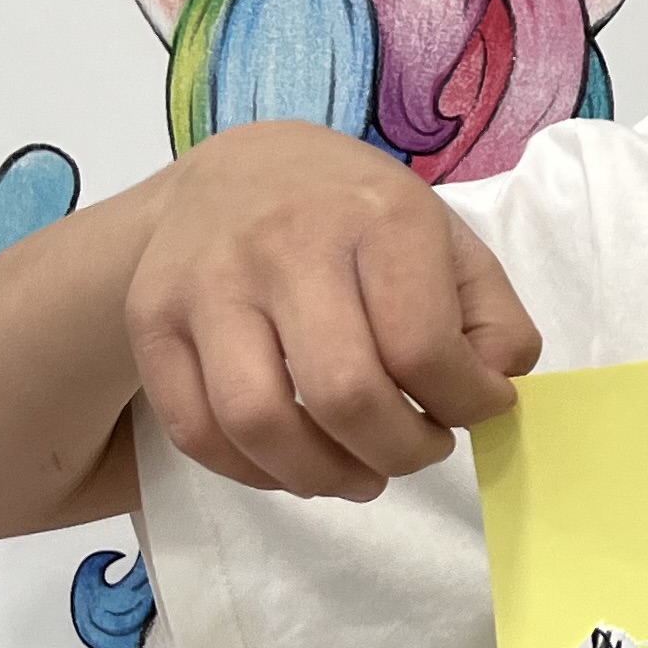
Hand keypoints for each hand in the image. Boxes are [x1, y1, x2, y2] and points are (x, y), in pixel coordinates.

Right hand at [125, 122, 540, 499]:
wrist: (237, 171)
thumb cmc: (358, 217)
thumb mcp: (446, 239)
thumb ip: (492, 318)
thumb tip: (495, 391)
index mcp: (376, 215)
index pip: (422, 346)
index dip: (465, 404)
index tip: (475, 409)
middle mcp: (284, 243)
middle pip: (343, 394)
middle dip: (399, 451)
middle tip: (421, 449)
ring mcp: (208, 282)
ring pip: (258, 422)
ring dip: (324, 476)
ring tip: (363, 474)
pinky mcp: (152, 320)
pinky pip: (198, 432)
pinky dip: (254, 473)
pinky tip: (298, 463)